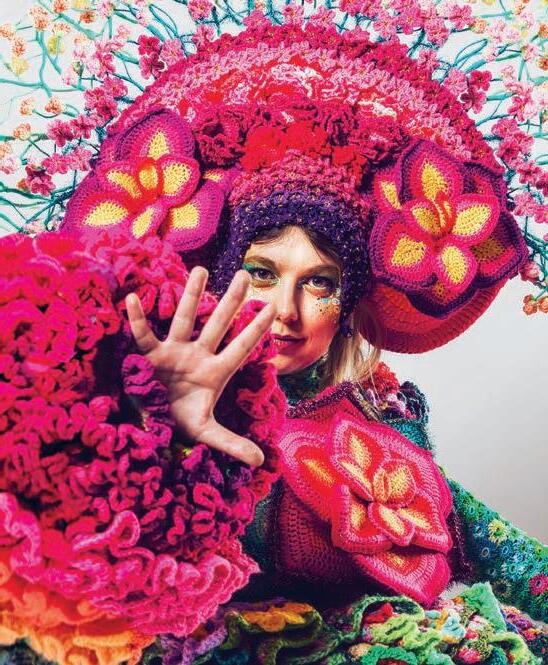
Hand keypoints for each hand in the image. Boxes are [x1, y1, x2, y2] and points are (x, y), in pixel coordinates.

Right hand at [125, 267, 275, 465]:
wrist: (153, 419)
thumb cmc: (182, 419)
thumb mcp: (207, 431)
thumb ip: (232, 443)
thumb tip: (258, 461)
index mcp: (215, 372)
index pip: (241, 347)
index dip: (256, 329)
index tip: (272, 307)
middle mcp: (197, 355)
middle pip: (217, 324)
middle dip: (232, 302)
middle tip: (247, 275)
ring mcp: (174, 352)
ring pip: (183, 319)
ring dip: (191, 295)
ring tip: (202, 269)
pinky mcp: (150, 356)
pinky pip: (144, 335)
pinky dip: (138, 319)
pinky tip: (133, 299)